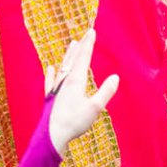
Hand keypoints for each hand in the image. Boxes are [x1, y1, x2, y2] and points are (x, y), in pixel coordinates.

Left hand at [45, 29, 121, 157]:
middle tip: (85, 34)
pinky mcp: (50, 97)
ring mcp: (56, 88)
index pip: (83, 58)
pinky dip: (52, 72)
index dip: (88, 44)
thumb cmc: (74, 123)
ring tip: (72, 44)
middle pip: (73, 59)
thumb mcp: (95, 108)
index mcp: (76, 81)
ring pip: (63, 66)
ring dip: (69, 55)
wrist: (52, 135)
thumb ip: (105, 92)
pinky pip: (51, 80)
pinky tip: (51, 68)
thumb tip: (115, 77)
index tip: (91, 31)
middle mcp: (65, 81)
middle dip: (80, 46)